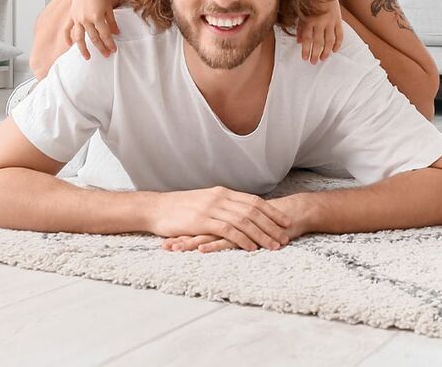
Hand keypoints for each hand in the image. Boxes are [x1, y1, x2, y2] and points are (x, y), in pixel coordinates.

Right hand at [67, 0, 119, 59]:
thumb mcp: (109, 6)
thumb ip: (112, 21)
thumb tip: (116, 33)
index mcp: (97, 16)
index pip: (105, 35)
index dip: (110, 44)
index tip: (113, 50)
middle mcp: (86, 18)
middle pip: (94, 38)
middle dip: (101, 48)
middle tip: (106, 55)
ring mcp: (78, 17)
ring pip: (80, 37)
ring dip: (83, 48)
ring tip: (87, 57)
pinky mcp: (72, 15)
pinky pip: (68, 28)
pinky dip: (68, 37)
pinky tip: (70, 45)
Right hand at [147, 187, 290, 251]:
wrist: (155, 208)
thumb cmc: (178, 208)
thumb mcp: (203, 202)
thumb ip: (220, 206)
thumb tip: (236, 214)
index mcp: (222, 193)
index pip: (253, 201)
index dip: (272, 212)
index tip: (286, 221)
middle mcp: (219, 198)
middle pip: (253, 211)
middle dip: (272, 225)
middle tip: (285, 237)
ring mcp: (211, 209)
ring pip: (244, 221)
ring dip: (262, 234)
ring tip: (274, 246)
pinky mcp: (201, 221)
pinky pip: (228, 230)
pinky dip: (243, 239)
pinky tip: (252, 248)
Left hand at [296, 0, 343, 63]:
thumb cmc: (310, 2)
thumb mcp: (302, 14)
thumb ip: (300, 28)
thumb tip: (299, 42)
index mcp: (309, 20)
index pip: (307, 39)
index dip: (306, 50)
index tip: (304, 58)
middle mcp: (320, 22)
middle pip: (318, 42)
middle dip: (315, 54)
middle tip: (314, 62)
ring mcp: (330, 21)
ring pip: (329, 41)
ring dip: (326, 51)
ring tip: (323, 58)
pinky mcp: (338, 20)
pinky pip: (340, 35)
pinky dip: (338, 44)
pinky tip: (335, 51)